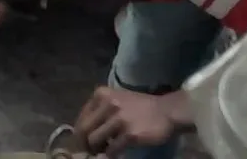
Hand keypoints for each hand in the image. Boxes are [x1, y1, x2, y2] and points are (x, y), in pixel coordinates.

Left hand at [74, 86, 190, 153]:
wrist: (165, 111)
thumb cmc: (140, 107)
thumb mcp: (116, 100)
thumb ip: (100, 110)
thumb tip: (85, 129)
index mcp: (101, 94)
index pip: (82, 117)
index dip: (80, 132)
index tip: (83, 143)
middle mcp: (107, 104)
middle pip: (85, 129)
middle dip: (86, 142)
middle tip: (92, 150)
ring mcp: (118, 119)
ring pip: (95, 140)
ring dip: (98, 149)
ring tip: (104, 151)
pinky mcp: (130, 134)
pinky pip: (112, 149)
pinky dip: (111, 154)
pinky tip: (116, 154)